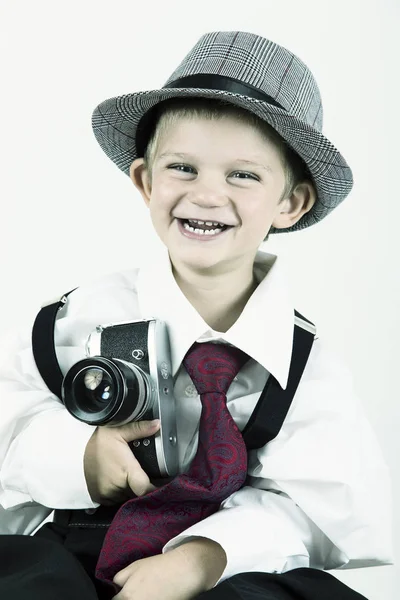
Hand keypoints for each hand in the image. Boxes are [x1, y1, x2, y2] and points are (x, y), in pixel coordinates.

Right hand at [83, 419, 159, 503]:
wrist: (72, 451)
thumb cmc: (96, 441)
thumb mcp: (118, 431)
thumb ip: (139, 429)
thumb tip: (157, 424)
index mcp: (127, 471)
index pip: (146, 489)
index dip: (156, 489)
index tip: (162, 485)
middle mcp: (117, 486)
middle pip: (138, 492)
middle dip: (141, 484)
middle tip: (140, 471)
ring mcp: (107, 494)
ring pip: (127, 496)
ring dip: (130, 489)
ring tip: (126, 474)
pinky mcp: (99, 498)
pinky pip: (115, 500)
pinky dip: (118, 492)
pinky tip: (116, 480)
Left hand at [112, 538, 226, 599]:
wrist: (184, 571)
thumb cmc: (159, 567)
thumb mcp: (135, 567)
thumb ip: (120, 578)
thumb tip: (115, 588)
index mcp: (126, 597)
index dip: (118, 595)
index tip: (123, 591)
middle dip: (128, 597)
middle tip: (138, 590)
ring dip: (140, 599)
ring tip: (149, 591)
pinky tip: (157, 595)